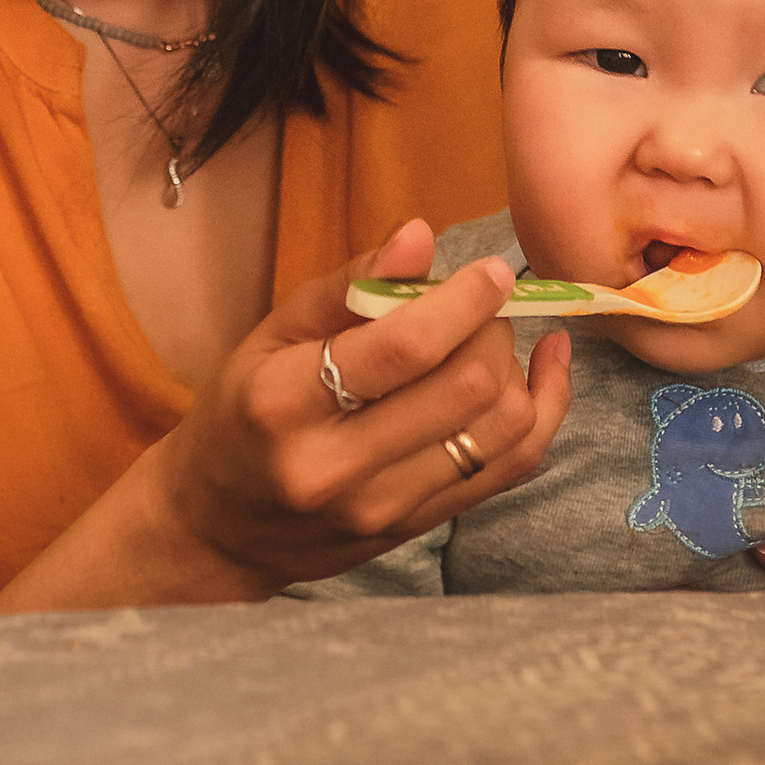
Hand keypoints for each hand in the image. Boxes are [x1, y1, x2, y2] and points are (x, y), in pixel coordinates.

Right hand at [152, 218, 572, 590]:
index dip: (463, 300)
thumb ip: (349, 285)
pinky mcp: (418, 530)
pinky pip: (511, 467)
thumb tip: (422, 234)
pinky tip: (544, 370)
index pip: (404, 348)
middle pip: (466, 388)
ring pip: (501, 430)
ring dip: (516, 370)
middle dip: (492, 330)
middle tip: (477, 308)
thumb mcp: (272, 335)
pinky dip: (542, 411)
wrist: (220, 526)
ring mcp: (383, 508)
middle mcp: (336, 466)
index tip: (490, 270)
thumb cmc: (243, 411)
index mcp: (287, 403)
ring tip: (490, 342)